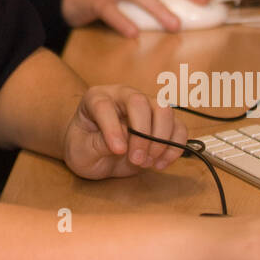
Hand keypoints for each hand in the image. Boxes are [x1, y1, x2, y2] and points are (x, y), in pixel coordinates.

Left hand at [63, 85, 186, 178]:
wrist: (95, 154)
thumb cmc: (84, 148)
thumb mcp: (81, 151)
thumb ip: (98, 144)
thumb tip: (123, 141)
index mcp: (96, 98)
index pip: (104, 105)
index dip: (112, 128)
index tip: (118, 151)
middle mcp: (122, 96)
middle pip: (139, 102)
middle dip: (142, 134)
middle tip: (136, 160)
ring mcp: (145, 105)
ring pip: (164, 110)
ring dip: (160, 140)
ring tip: (146, 162)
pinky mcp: (161, 122)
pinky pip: (178, 128)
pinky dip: (174, 147)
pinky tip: (160, 164)